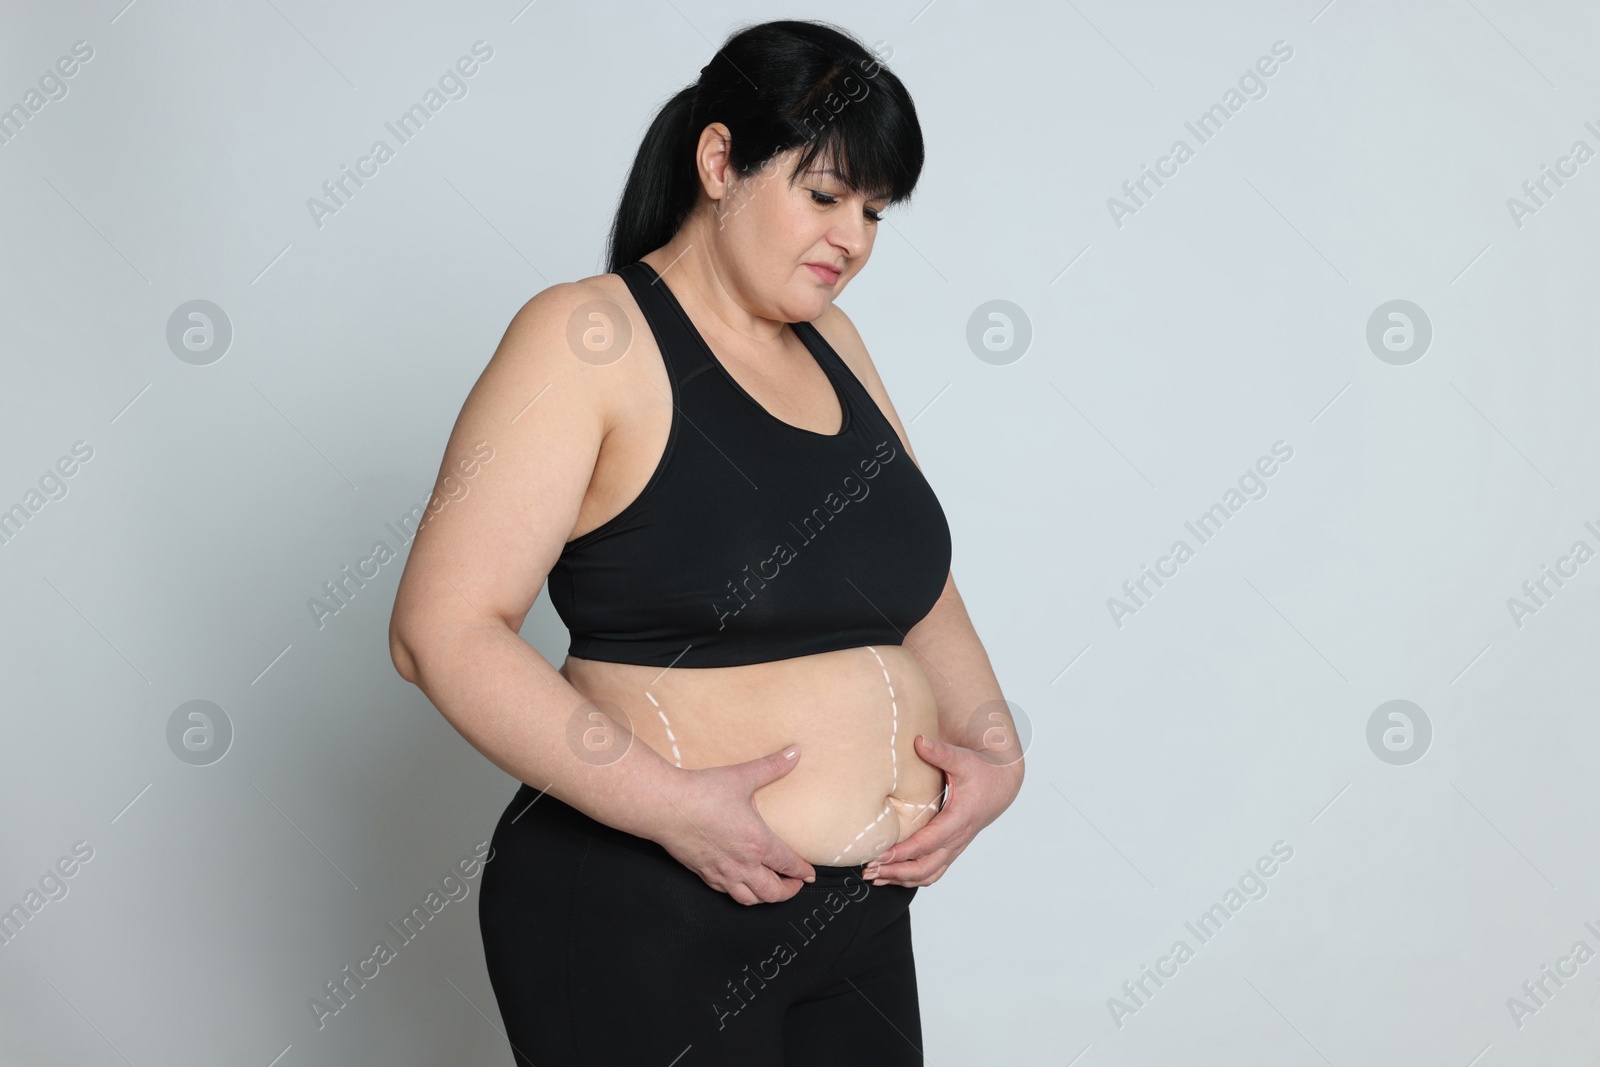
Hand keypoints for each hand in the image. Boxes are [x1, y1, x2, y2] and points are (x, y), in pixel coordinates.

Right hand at [648, 744, 816, 905]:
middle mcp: (742, 864)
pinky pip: (726, 893)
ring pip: (750, 899)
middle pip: (773, 892)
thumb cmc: (703, 793)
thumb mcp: (742, 777)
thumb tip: (794, 752)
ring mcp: (722, 872)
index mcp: (758, 843)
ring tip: (771, 890)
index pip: (788, 864)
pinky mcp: (703, 874)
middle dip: (788, 891)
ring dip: (765, 897)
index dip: (802, 872)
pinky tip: (740, 884)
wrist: (666, 807)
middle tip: (795, 885)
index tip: (809, 874)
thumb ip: (772, 766)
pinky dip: (740, 893)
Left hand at [861, 734, 1021, 887]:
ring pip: (928, 874)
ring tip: (874, 877)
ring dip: (901, 878)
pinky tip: (891, 876)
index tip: (879, 856)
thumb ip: (940, 752)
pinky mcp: (951, 848)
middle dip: (895, 871)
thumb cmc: (981, 771)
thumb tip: (919, 740)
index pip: (927, 843)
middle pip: (924, 867)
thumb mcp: (962, 759)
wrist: (1001, 784)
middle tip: (868, 870)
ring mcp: (954, 847)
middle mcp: (956, 838)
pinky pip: (932, 871)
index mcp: (958, 819)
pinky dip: (911, 878)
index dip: (902, 853)